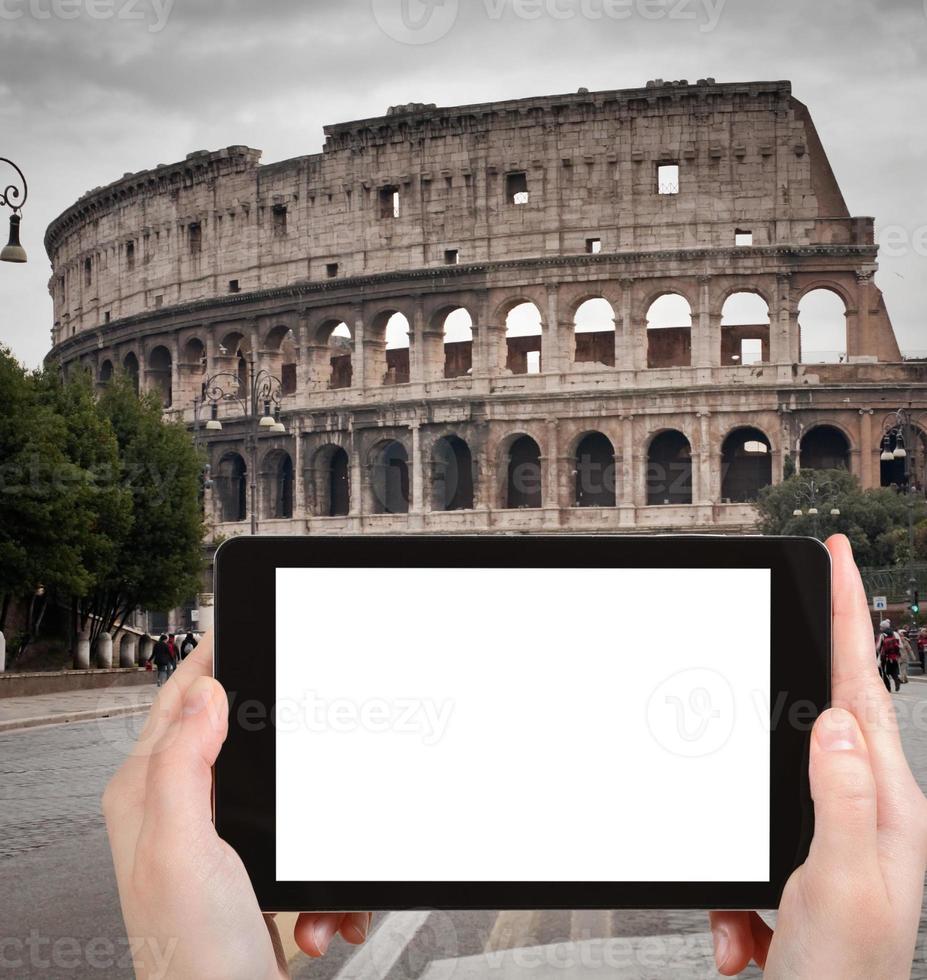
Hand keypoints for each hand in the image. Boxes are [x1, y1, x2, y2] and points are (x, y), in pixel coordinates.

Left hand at [103, 633, 369, 978]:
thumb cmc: (194, 960)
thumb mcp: (184, 851)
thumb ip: (183, 765)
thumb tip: (203, 693)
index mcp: (147, 794)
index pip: (177, 699)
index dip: (210, 659)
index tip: (242, 629)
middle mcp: (177, 810)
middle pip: (235, 735)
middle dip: (284, 748)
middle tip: (313, 745)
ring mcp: (216, 839)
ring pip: (281, 786)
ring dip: (313, 827)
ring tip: (312, 879)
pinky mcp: (253, 866)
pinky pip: (303, 838)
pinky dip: (322, 879)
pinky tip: (318, 913)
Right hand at [710, 535, 926, 976]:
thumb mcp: (842, 889)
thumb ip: (842, 799)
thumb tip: (830, 719)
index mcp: (884, 805)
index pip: (858, 687)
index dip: (849, 616)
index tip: (836, 557)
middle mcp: (863, 811)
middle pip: (818, 716)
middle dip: (791, 682)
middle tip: (783, 637)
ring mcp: (828, 836)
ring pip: (768, 783)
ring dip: (741, 838)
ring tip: (752, 916)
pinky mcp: (796, 862)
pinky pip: (747, 845)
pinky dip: (734, 896)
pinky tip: (747, 938)